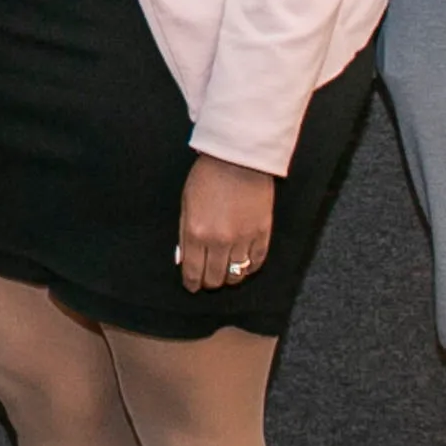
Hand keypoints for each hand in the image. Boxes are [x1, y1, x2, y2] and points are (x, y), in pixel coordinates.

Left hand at [175, 156, 277, 292]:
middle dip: (208, 282)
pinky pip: (256, 262)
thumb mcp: (186, 204)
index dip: (192, 283)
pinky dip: (249, 268)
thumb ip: (183, 235)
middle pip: (214, 278)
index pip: (193, 272)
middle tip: (207, 279)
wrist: (238, 159)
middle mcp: (219, 241)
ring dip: (229, 277)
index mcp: (195, 233)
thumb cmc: (207, 177)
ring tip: (225, 272)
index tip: (192, 286)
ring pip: (236, 275)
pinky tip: (243, 264)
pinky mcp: (262, 234)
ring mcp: (243, 239)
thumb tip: (183, 261)